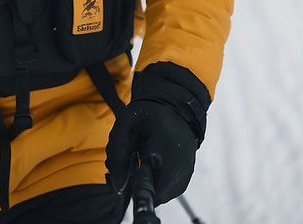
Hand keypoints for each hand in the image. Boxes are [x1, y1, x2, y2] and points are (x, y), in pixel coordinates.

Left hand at [105, 62, 208, 204]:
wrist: (177, 108)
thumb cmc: (149, 116)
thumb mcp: (126, 127)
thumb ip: (117, 155)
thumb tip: (117, 187)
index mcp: (161, 155)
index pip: (142, 188)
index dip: (127, 183)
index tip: (121, 172)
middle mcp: (177, 170)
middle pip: (148, 194)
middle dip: (135, 183)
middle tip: (131, 161)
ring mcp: (184, 176)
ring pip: (157, 195)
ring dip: (146, 183)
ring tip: (143, 159)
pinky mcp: (185, 179)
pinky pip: (166, 191)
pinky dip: (156, 182)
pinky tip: (153, 163)